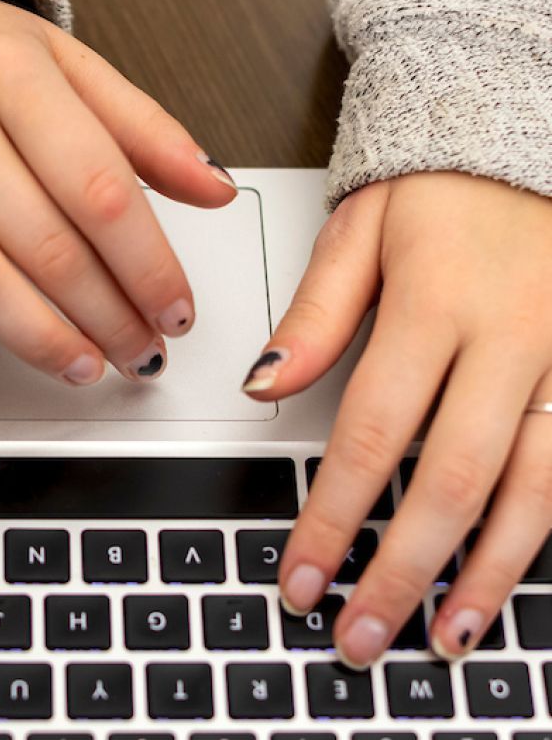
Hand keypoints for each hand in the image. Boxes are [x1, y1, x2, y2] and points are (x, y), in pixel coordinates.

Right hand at [0, 0, 234, 383]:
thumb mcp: (59, 62)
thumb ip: (140, 127)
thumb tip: (213, 187)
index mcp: (8, 75)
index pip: (100, 189)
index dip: (150, 266)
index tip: (174, 310)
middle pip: (46, 246)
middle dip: (110, 316)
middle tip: (142, 351)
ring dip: (42, 341)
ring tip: (86, 365)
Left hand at [242, 172, 551, 666]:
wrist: (530, 150)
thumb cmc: (443, 189)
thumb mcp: (362, 228)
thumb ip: (316, 314)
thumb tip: (263, 384)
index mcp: (438, 303)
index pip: (370, 434)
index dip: (333, 517)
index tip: (301, 578)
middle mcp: (511, 340)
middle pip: (452, 480)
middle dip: (402, 570)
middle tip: (362, 636)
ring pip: (532, 491)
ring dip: (485, 575)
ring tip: (446, 638)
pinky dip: (542, 532)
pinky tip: (511, 577)